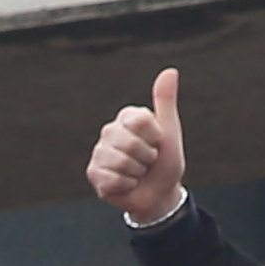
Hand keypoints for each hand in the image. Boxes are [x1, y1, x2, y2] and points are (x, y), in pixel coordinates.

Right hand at [86, 67, 189, 227]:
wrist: (159, 194)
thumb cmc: (165, 162)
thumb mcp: (170, 132)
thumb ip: (166, 102)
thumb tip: (171, 71)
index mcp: (126, 118)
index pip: (140, 120)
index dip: (154, 137)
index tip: (157, 142)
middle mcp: (109, 131)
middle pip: (130, 143)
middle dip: (147, 158)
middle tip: (148, 161)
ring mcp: (99, 152)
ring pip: (121, 162)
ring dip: (137, 173)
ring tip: (138, 173)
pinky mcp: (94, 173)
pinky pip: (112, 179)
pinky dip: (127, 186)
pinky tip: (127, 184)